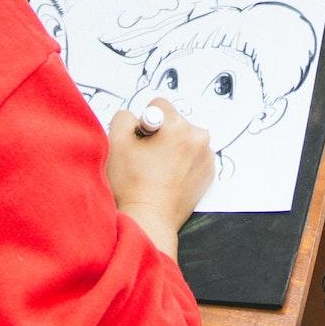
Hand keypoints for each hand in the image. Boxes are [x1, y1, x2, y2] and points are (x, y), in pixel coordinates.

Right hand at [105, 98, 212, 258]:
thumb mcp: (116, 141)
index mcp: (177, 126)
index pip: (158, 106)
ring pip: (184, 140)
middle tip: (147, 159)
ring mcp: (206, 157)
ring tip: (157, 171)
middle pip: (174, 123)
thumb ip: (125, 117)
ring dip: (173, 148)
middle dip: (160, 135)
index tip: (141, 142)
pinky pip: (193, 157)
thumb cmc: (132, 185)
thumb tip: (135, 118)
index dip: (143, 123)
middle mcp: (198, 138)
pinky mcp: (209, 174)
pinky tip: (168, 179)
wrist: (149, 220)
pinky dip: (182, 163)